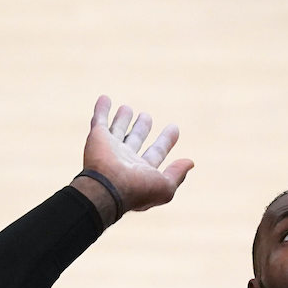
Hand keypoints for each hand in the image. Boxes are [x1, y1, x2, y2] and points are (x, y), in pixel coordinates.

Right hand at [82, 96, 193, 212]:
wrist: (108, 188)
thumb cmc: (138, 189)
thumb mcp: (165, 187)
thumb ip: (177, 174)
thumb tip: (190, 162)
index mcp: (142, 171)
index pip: (156, 152)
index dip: (166, 140)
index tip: (174, 128)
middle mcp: (126, 160)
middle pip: (135, 139)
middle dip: (141, 128)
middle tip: (146, 116)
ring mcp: (110, 149)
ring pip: (117, 130)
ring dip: (122, 119)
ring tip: (127, 108)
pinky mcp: (97, 138)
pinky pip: (99, 120)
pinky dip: (102, 109)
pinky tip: (105, 98)